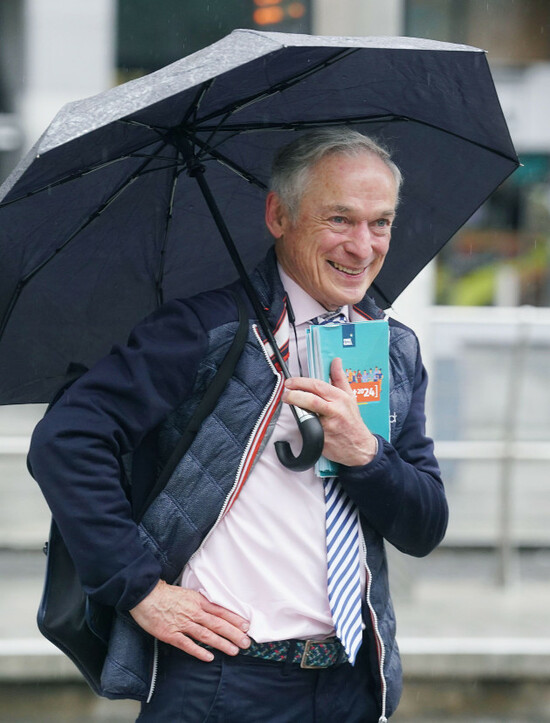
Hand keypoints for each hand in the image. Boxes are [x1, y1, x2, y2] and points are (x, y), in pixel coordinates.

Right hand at [129, 580, 250, 661]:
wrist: (145, 594)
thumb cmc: (165, 594)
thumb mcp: (188, 593)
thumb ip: (200, 603)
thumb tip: (214, 610)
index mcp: (198, 601)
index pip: (220, 611)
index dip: (234, 619)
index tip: (246, 626)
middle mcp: (193, 612)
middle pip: (217, 624)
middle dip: (233, 634)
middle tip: (246, 643)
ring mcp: (182, 624)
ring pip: (206, 635)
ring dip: (221, 644)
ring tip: (234, 651)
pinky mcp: (170, 634)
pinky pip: (187, 644)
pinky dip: (199, 651)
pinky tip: (209, 657)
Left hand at [283, 357, 377, 466]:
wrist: (360, 447)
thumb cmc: (352, 421)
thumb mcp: (350, 397)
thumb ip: (340, 378)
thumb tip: (336, 361)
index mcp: (341, 398)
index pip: (318, 386)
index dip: (300, 382)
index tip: (290, 382)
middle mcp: (335, 411)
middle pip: (310, 399)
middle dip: (294, 395)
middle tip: (286, 394)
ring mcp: (329, 426)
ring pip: (307, 415)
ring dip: (296, 410)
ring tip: (291, 406)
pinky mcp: (323, 440)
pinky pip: (307, 431)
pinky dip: (302, 426)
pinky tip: (302, 423)